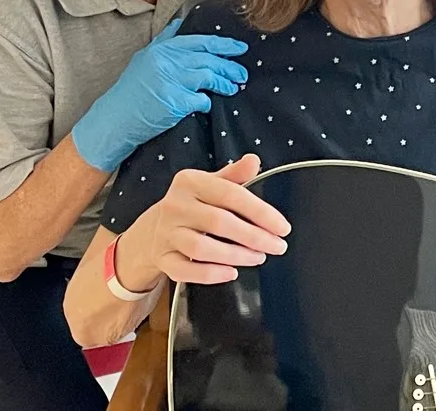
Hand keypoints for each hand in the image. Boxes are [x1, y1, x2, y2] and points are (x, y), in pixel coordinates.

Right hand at [72, 18, 248, 171]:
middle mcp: (167, 62)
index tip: (240, 48)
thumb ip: (164, 40)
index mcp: (162, 50)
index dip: (224, 44)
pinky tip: (209, 104)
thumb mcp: (143, 58)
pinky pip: (202, 100)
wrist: (115, 119)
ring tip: (233, 88)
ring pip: (209, 77)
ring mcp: (171, 81)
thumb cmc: (131, 91)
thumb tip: (180, 21)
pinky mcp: (175, 102)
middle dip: (230, 66)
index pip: (201, 42)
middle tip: (242, 74)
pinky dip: (208, 102)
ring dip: (225, 83)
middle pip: (209, 59)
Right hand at [139, 154, 290, 284]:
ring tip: (258, 257)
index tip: (282, 227)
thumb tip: (253, 161)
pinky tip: (232, 272)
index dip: (260, 212)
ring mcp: (166, 233)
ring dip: (236, 256)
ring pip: (202, 248)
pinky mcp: (162, 258)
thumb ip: (235, 175)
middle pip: (219, 223)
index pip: (231, 195)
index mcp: (191, 182)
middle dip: (254, 237)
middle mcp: (175, 206)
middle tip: (277, 246)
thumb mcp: (212, 184)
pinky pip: (185, 270)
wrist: (153, 229)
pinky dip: (210, 274)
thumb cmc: (193, 205)